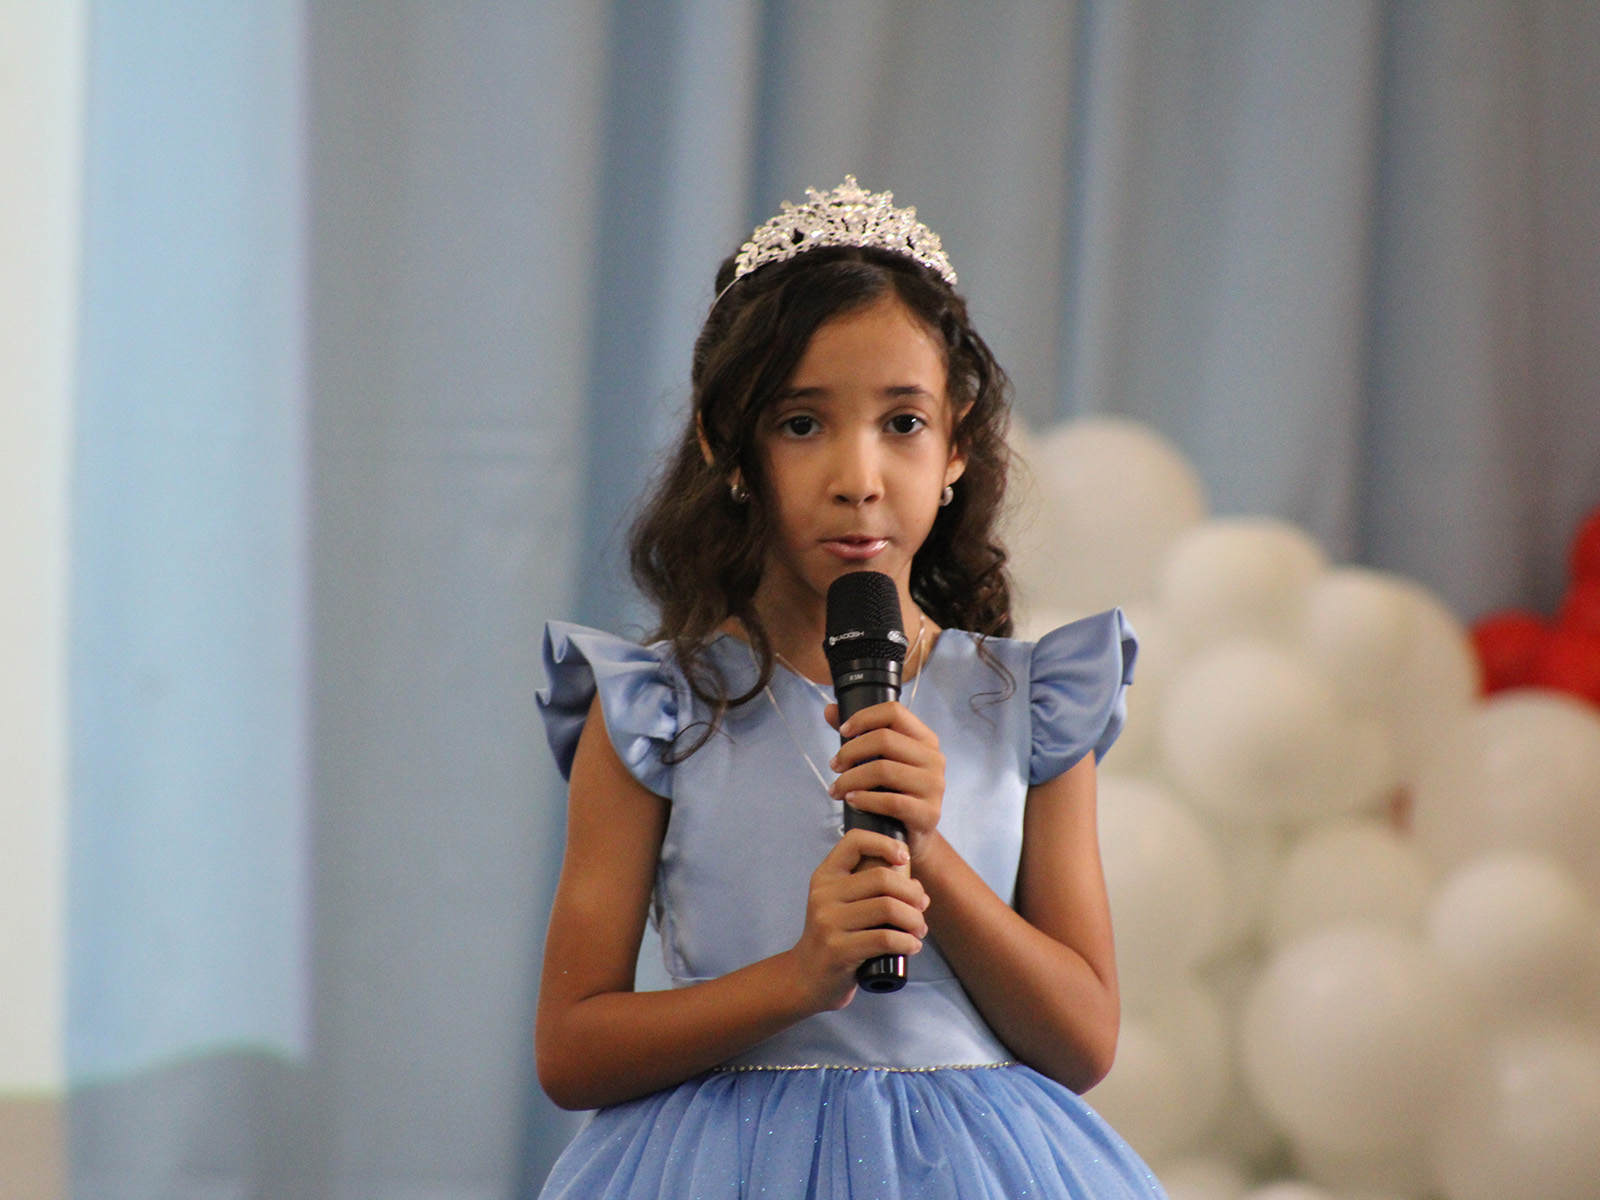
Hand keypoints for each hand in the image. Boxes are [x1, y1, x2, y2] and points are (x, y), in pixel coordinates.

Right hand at [787, 829, 928, 1011]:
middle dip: (912, 893)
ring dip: (914, 920)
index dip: (885, 844)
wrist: (806, 978)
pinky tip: (912, 946)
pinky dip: (907, 942)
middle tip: (922, 907)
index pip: (855, 841)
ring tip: (920, 930)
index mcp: (825, 876)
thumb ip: (869, 889)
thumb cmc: (835, 937)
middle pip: (882, 878)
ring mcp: (828, 923)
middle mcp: (823, 895)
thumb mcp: (840, 904)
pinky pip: (885, 939)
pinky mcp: (838, 950)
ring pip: (888, 908)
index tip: (904, 859)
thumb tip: (918, 889)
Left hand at [824, 701, 945, 861]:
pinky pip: (891, 801)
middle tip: (834, 765)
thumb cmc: (893, 793)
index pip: (894, 712)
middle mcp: (934, 759)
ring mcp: (935, 786)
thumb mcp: (878, 761)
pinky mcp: (929, 813)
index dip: (864, 717)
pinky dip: (865, 799)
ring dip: (851, 778)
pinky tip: (851, 800)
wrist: (910, 838)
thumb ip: (857, 735)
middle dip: (851, 751)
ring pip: (884, 769)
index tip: (842, 731)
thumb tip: (830, 710)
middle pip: (884, 739)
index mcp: (925, 739)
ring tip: (836, 788)